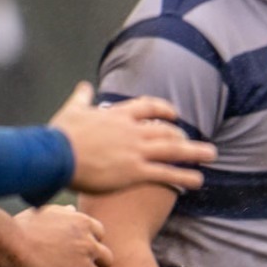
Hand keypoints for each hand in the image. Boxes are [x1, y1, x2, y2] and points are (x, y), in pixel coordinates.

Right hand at [0, 204, 110, 266]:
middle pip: (106, 259)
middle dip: (98, 265)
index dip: (93, 242)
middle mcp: (88, 244)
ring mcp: (82, 265)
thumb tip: (72, 210)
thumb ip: (63, 213)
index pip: (100, 234)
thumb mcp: (44, 212)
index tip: (85, 250)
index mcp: (83, 224)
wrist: (9, 245)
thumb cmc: (20, 228)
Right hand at [51, 83, 211, 192]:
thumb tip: (84, 86)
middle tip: (198, 142)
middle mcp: (132, 131)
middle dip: (184, 136)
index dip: (163, 110)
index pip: (147, 107)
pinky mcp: (135, 171)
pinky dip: (184, 177)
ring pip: (173, 150)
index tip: (175, 113)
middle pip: (166, 130)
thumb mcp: (72, 111)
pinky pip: (167, 174)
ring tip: (211, 155)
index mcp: (118, 116)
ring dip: (195, 152)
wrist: (54, 156)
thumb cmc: (59, 136)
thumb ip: (81, 99)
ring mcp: (136, 151)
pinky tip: (198, 180)